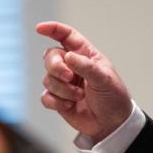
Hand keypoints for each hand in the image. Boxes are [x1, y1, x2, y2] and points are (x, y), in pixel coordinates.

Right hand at [36, 21, 132, 142]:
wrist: (112, 123)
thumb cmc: (113, 97)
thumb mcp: (104, 78)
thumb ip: (86, 66)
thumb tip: (68, 56)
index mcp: (85, 54)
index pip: (66, 36)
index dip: (53, 29)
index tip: (40, 29)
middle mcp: (71, 66)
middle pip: (50, 56)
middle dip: (56, 67)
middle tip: (70, 78)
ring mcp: (63, 83)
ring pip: (47, 79)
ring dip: (63, 90)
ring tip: (80, 97)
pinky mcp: (58, 100)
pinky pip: (45, 97)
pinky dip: (57, 102)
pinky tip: (70, 105)